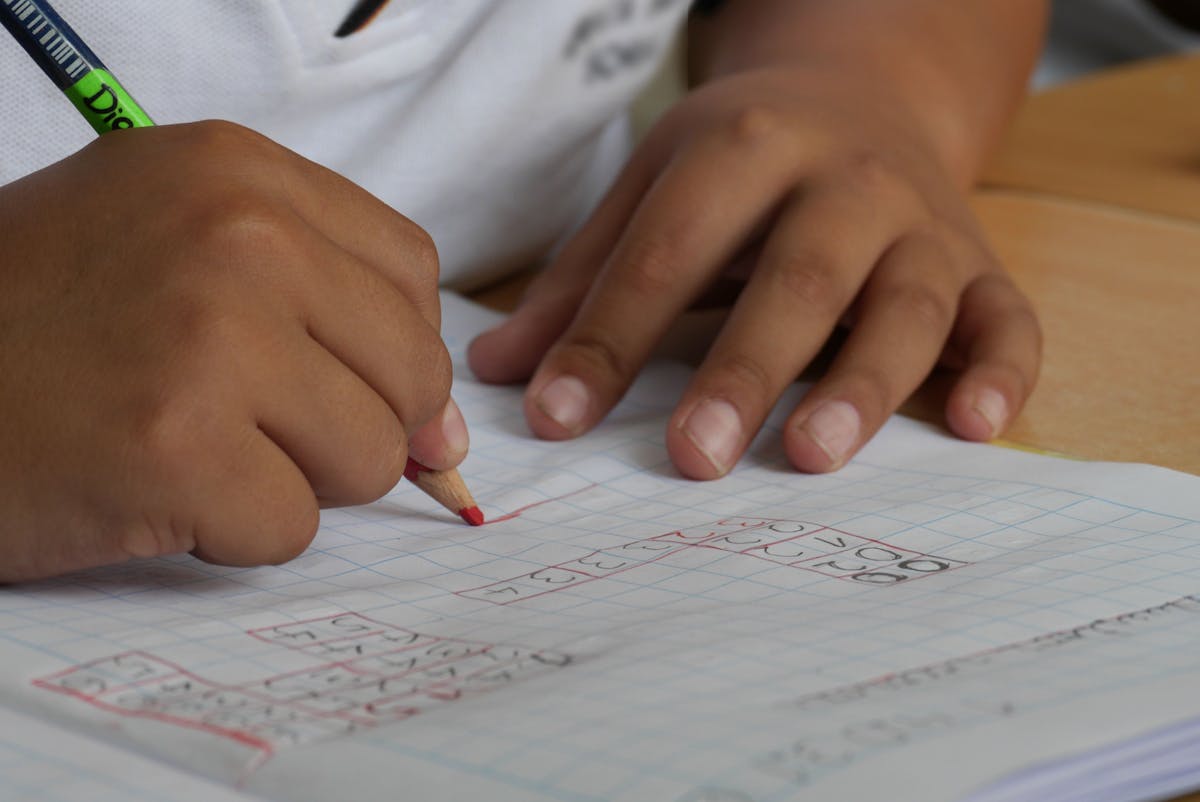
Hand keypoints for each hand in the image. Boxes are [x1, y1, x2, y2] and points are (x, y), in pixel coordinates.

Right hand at [0, 121, 460, 580]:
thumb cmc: (41, 322)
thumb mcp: (178, 251)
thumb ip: (327, 312)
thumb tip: (448, 433)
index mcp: (239, 173)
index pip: (410, 272)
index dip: (391, 347)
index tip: (346, 381)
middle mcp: (238, 236)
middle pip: (411, 371)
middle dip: (352, 423)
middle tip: (249, 422)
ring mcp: (211, 338)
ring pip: (369, 457)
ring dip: (292, 478)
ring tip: (194, 445)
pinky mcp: (178, 448)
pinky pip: (292, 527)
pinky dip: (232, 531)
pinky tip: (154, 487)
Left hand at [468, 66, 1039, 478]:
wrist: (865, 94)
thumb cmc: (743, 162)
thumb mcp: (654, 190)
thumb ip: (582, 281)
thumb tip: (497, 374)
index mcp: (744, 148)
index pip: (668, 252)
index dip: (609, 338)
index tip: (557, 420)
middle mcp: (844, 180)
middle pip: (797, 277)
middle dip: (744, 368)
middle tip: (693, 457)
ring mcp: (922, 223)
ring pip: (907, 304)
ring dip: (864, 382)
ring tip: (811, 455)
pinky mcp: (981, 264)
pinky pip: (1008, 319)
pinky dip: (1003, 371)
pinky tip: (975, 427)